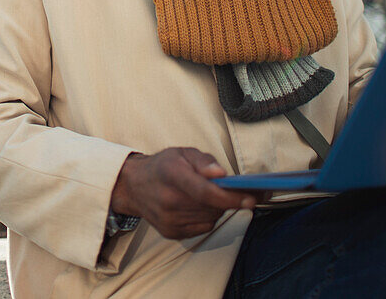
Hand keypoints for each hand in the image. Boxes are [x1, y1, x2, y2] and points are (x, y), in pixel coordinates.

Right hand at [110, 147, 255, 239]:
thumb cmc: (163, 166)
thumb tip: (222, 174)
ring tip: (209, 195)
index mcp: (172, 174)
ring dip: (217, 208)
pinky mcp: (170, 232)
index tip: (250, 198)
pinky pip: (203, 227)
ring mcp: (168, 219)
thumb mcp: (183, 153)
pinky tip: (198, 206)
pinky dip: (208, 217)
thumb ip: (204, 161)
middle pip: (211, 206)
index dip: (230, 198)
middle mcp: (168, 200)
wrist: (134, 186)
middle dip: (227, 200)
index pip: (205, 192)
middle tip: (233, 190)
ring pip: (210, 218)